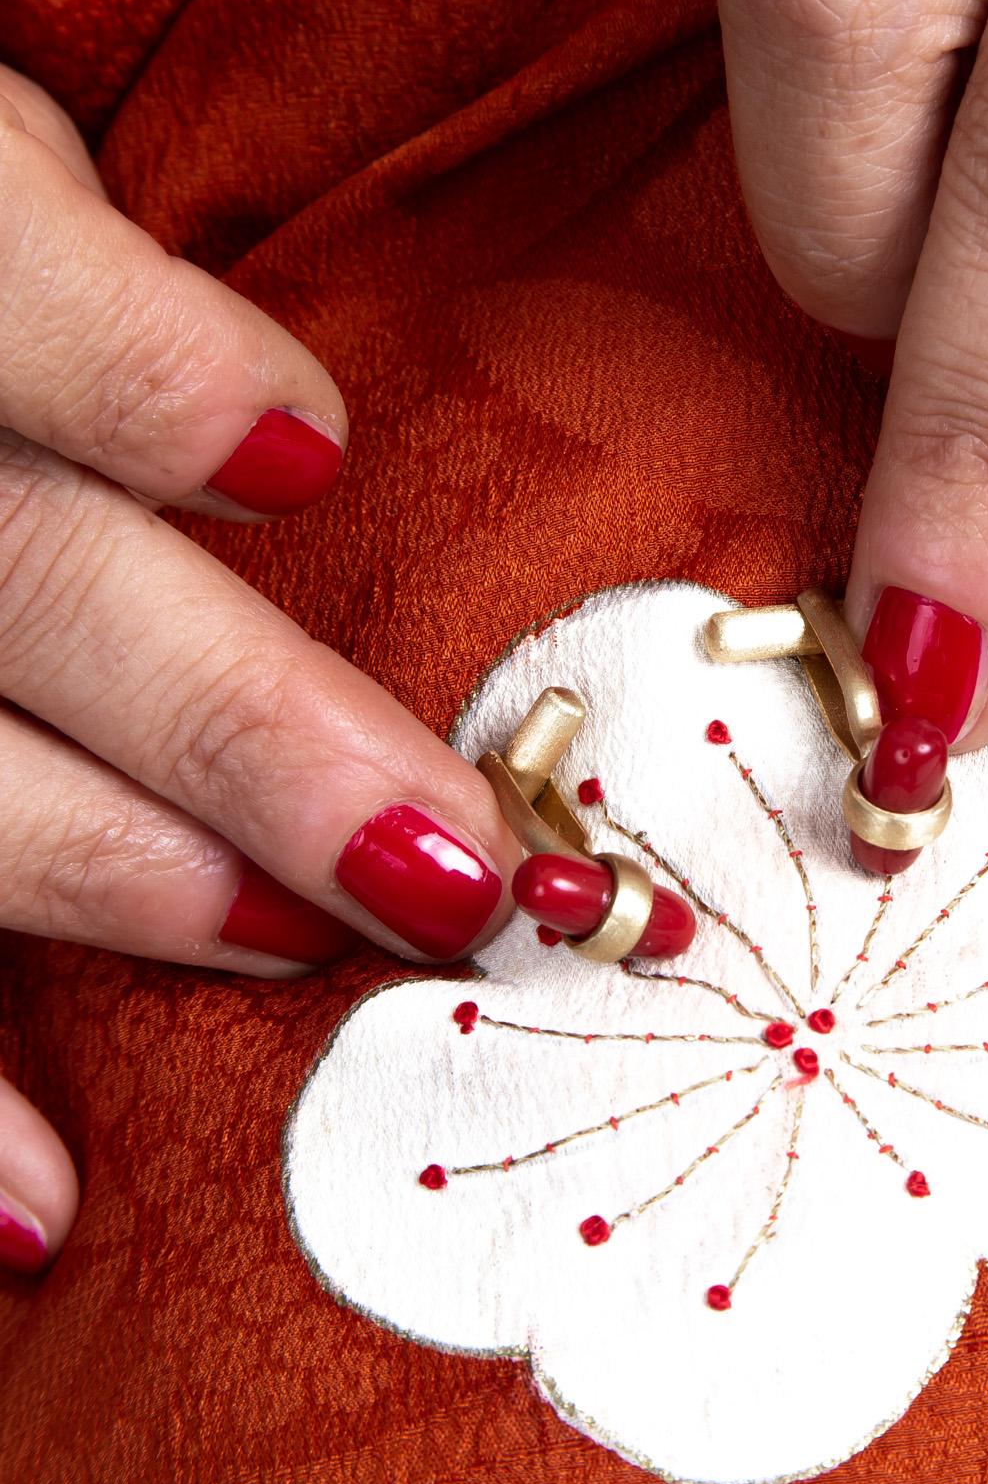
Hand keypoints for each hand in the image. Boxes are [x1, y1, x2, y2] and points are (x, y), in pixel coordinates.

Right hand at [0, 69, 518, 1272]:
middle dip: (233, 728)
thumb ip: (81, 269)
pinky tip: (44, 1214)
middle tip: (448, 860)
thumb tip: (298, 452)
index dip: (138, 375)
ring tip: (291, 948)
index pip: (0, 293)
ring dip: (103, 878)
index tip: (311, 456)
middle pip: (18, 582)